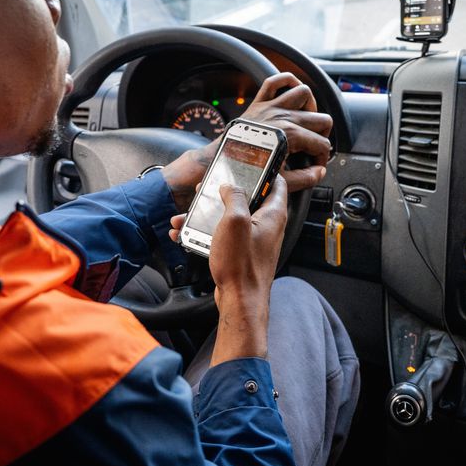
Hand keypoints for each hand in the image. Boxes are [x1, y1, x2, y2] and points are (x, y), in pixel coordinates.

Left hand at [160, 72, 332, 211]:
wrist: (221, 163)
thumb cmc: (246, 171)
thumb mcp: (279, 180)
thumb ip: (305, 178)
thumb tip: (319, 172)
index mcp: (290, 136)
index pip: (322, 144)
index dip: (323, 157)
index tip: (316, 164)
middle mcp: (283, 117)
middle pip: (321, 119)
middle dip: (323, 134)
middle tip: (314, 145)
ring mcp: (271, 107)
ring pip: (304, 93)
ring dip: (310, 105)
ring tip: (306, 119)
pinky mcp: (259, 102)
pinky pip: (275, 81)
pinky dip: (286, 81)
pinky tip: (290, 91)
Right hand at [169, 176, 287, 364]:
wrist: (240, 301)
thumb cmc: (242, 266)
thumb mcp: (235, 221)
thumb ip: (235, 197)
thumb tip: (231, 186)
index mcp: (273, 214)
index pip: (277, 182)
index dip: (263, 170)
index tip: (247, 164)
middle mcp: (268, 225)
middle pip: (249, 198)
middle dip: (225, 192)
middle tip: (208, 189)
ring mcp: (255, 240)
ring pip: (232, 217)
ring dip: (209, 214)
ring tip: (188, 215)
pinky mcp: (242, 252)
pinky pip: (224, 235)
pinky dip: (207, 232)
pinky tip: (188, 234)